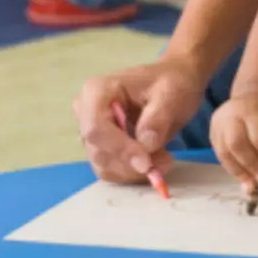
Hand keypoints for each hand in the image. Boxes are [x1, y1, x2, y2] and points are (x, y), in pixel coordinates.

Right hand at [72, 58, 205, 184]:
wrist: (172, 87)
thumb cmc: (170, 83)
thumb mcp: (171, 93)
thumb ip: (158, 117)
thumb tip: (146, 144)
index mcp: (96, 91)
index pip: (96, 128)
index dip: (119, 149)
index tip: (146, 163)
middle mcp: (86, 112)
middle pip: (99, 151)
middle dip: (132, 163)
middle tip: (166, 161)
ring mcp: (92, 133)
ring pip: (104, 166)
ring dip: (135, 171)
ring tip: (165, 159)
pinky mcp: (102, 148)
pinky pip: (111, 171)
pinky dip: (133, 174)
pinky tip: (155, 163)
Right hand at [209, 87, 257, 190]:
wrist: (252, 97)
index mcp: (251, 108)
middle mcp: (230, 114)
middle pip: (236, 144)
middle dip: (251, 165)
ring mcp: (218, 124)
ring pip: (225, 153)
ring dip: (240, 173)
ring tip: (252, 186)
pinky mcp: (212, 133)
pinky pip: (221, 156)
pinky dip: (233, 169)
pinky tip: (243, 178)